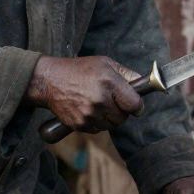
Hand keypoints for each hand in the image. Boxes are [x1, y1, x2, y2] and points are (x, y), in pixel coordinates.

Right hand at [26, 56, 143, 133]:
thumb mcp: (105, 63)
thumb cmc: (79, 69)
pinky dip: (97, 123)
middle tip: (112, 101)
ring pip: (111, 125)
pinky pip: (98, 130)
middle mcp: (100, 99)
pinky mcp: (79, 124)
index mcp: (109, 82)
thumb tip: (143, 84)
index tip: (134, 105)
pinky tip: (89, 110)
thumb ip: (127, 74)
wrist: (50, 81)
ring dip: (109, 118)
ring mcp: (89, 114)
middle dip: (121, 111)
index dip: (137, 106)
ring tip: (99, 104)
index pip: (135, 105)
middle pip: (123, 118)